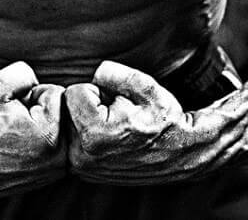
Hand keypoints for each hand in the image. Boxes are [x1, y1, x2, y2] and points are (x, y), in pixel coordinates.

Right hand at [0, 62, 65, 196]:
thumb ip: (23, 73)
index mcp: (48, 138)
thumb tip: (37, 83)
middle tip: (10, 121)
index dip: (30, 93)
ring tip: (11, 133)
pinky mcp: (44, 179)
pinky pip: (49, 146)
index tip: (10, 109)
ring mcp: (51, 174)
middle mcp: (56, 161)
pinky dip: (35, 141)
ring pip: (54, 128)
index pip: (55, 94)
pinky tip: (13, 146)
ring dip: (36, 125)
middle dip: (37, 109)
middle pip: (59, 112)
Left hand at [65, 61, 196, 184]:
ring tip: (116, 126)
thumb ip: (116, 74)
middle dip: (89, 104)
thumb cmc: (164, 119)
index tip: (119, 102)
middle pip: (67, 108)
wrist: (180, 154)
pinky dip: (90, 134)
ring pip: (70, 123)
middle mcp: (82, 157)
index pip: (73, 92)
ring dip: (89, 119)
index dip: (97, 90)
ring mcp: (82, 169)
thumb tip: (96, 73)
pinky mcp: (85, 173)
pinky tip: (112, 138)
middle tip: (117, 114)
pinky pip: (75, 138)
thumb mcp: (147, 88)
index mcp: (95, 135)